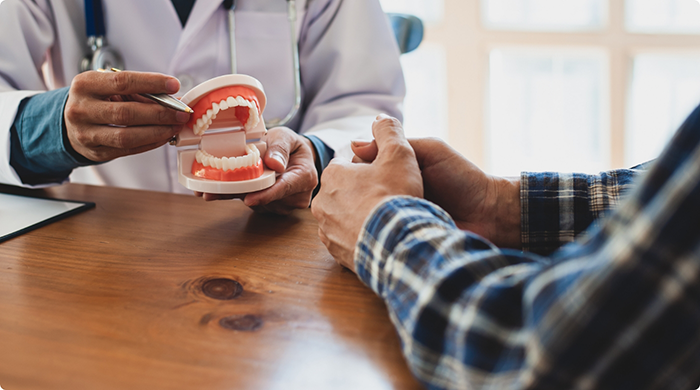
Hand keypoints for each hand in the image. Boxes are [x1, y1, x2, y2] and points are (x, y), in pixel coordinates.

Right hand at [64, 70, 189, 161]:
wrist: (68, 123)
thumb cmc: (95, 100)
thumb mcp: (108, 87)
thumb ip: (137, 90)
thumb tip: (173, 97)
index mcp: (85, 85)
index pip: (122, 82)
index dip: (151, 83)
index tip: (174, 84)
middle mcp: (82, 109)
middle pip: (126, 113)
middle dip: (160, 113)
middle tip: (181, 112)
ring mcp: (86, 134)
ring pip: (127, 136)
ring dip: (157, 131)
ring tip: (175, 126)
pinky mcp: (96, 152)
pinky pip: (128, 149)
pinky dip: (150, 143)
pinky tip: (164, 136)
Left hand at [197, 127, 317, 214]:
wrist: (294, 156)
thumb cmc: (290, 145)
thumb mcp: (286, 136)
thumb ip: (281, 148)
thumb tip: (275, 164)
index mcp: (305, 177)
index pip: (284, 188)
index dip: (266, 195)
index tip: (249, 199)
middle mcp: (297, 195)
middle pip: (266, 198)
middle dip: (241, 194)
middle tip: (213, 191)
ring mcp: (285, 204)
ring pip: (257, 203)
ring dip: (237, 195)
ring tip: (215, 187)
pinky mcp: (273, 207)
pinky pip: (254, 204)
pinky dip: (239, 196)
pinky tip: (222, 189)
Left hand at [311, 115, 422, 269]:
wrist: (396, 243)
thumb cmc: (395, 196)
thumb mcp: (399, 153)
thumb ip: (388, 130)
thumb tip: (379, 118)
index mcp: (333, 175)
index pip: (349, 164)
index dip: (371, 168)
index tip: (387, 176)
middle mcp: (322, 202)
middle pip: (346, 190)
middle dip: (364, 192)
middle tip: (389, 197)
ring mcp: (327, 229)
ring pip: (346, 215)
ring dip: (362, 215)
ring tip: (385, 219)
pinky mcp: (336, 252)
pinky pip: (348, 239)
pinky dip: (361, 236)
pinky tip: (379, 236)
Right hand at [352, 137, 520, 247]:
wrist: (488, 215)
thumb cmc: (462, 179)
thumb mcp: (430, 151)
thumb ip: (397, 144)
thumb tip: (354, 143)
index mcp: (396, 171)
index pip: (362, 167)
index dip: (357, 168)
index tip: (356, 171)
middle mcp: (390, 193)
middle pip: (359, 191)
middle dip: (356, 192)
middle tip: (362, 194)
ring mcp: (392, 217)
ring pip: (364, 214)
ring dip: (363, 212)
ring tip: (367, 212)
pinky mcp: (398, 237)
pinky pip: (377, 234)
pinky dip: (372, 231)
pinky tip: (370, 229)